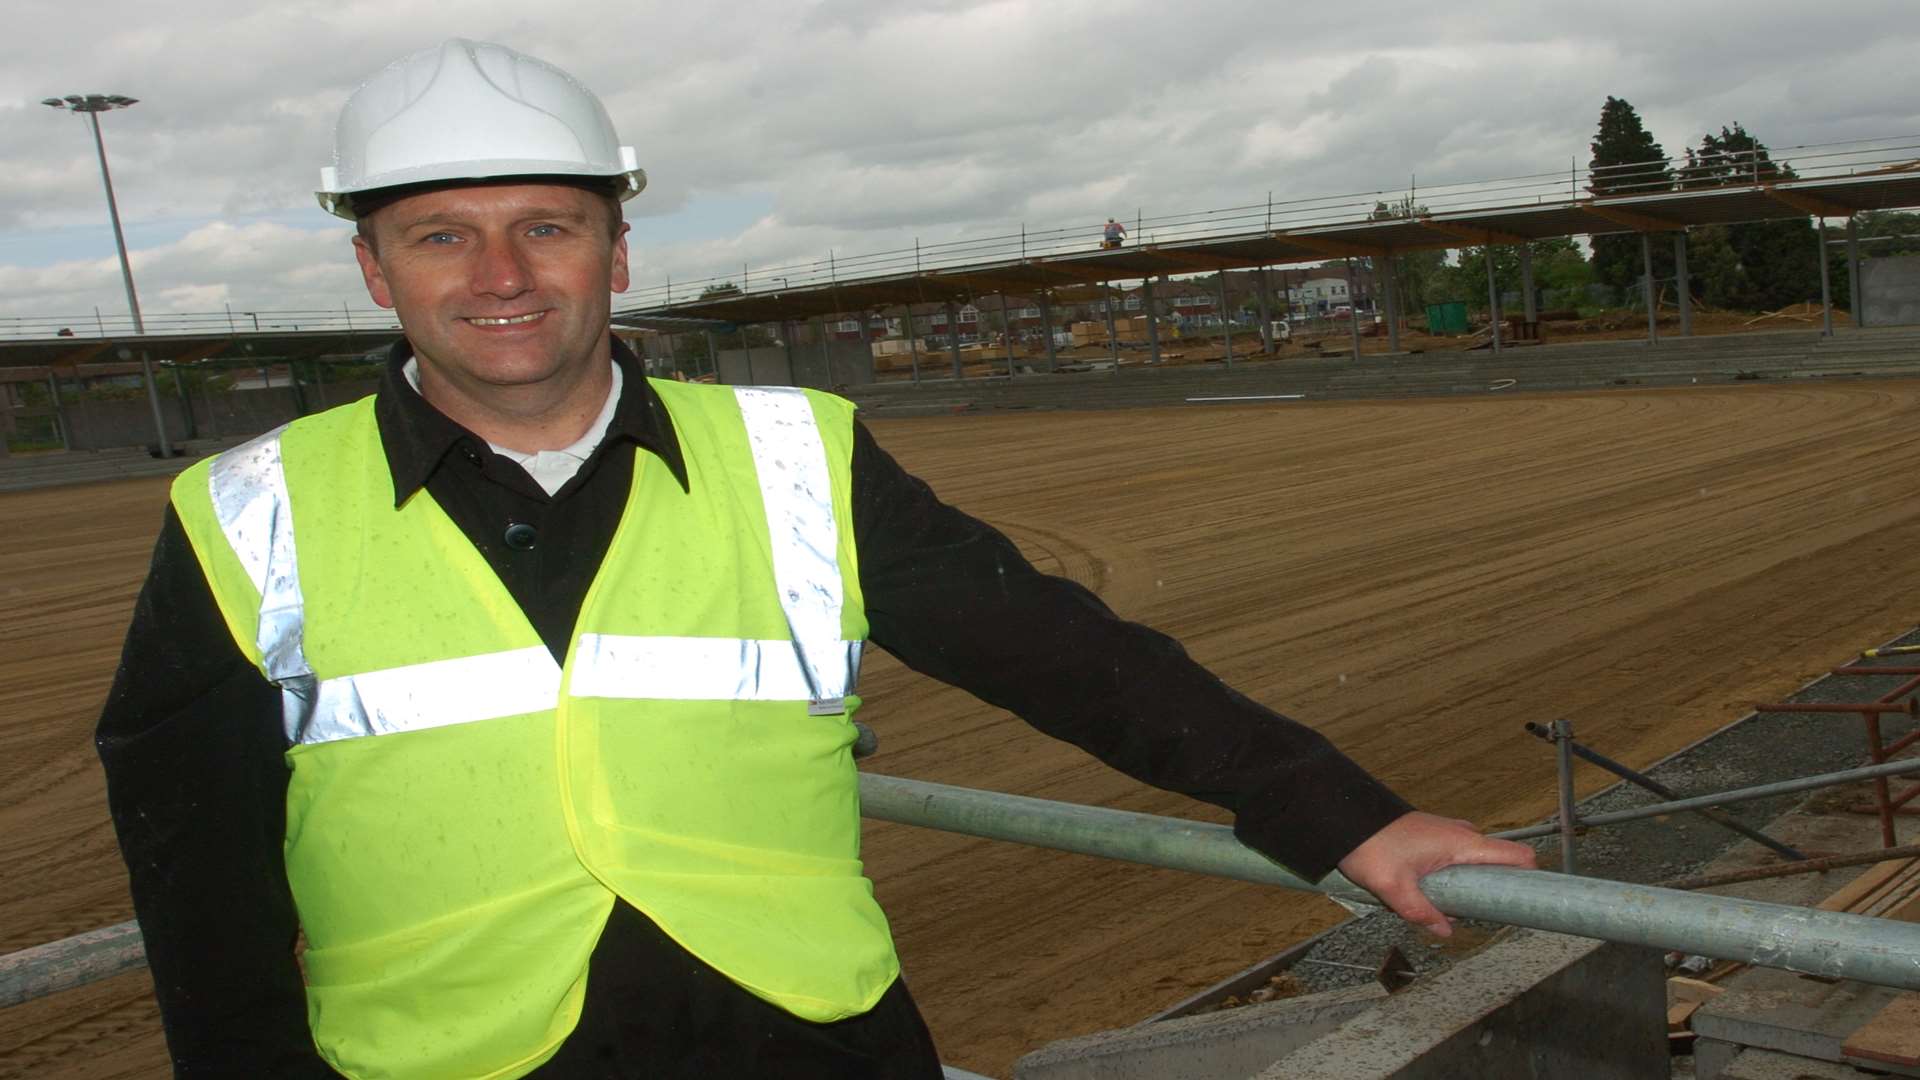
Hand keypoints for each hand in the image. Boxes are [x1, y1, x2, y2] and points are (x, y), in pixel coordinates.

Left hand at [1335, 811, 1536, 936]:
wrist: (1346, 821)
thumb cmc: (1370, 847)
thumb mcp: (1395, 889)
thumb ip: (1422, 912)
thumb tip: (1446, 932)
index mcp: (1463, 843)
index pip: (1518, 856)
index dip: (1532, 878)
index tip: (1527, 903)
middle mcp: (1462, 835)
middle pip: (1498, 864)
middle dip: (1492, 890)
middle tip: (1476, 914)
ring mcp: (1449, 833)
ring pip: (1474, 864)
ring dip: (1468, 885)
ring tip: (1447, 906)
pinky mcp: (1435, 837)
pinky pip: (1456, 859)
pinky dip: (1453, 876)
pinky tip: (1431, 893)